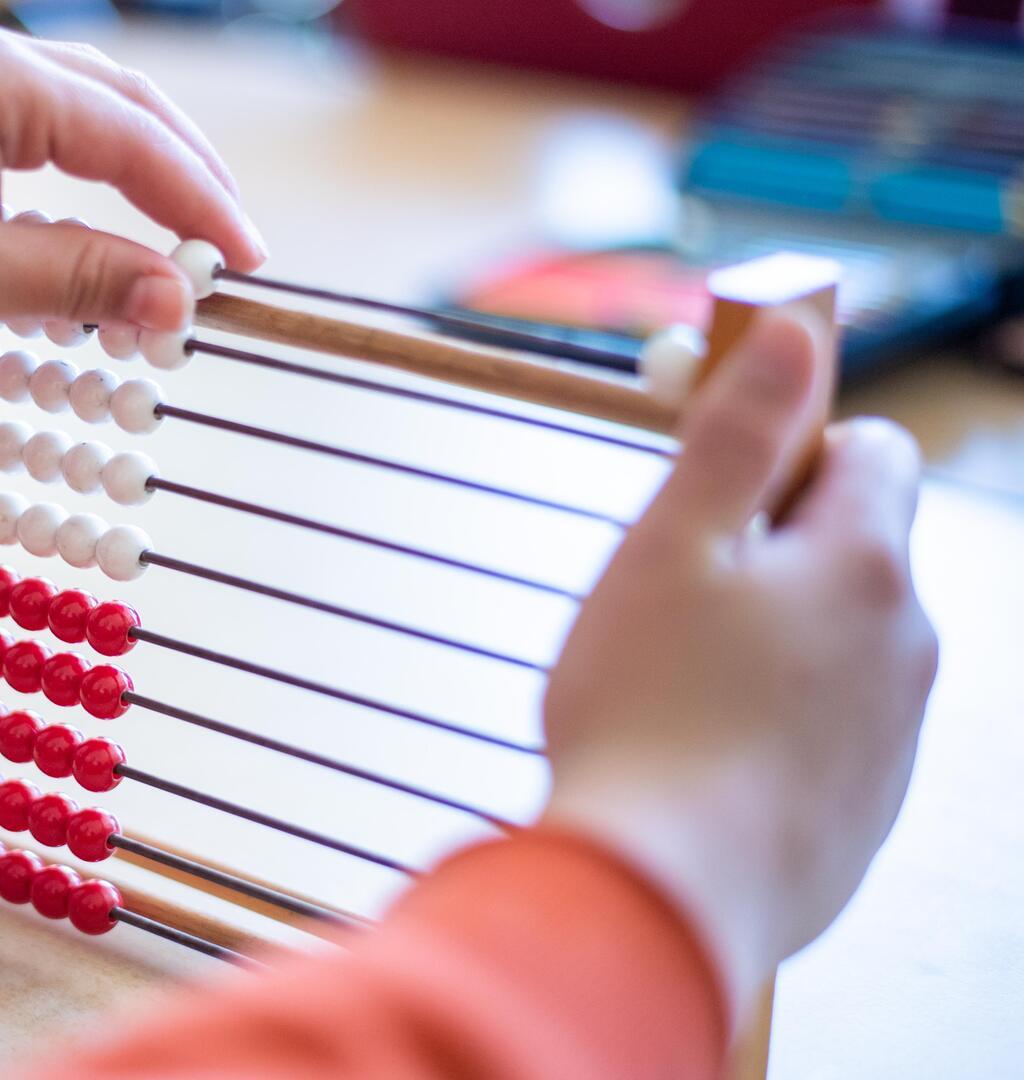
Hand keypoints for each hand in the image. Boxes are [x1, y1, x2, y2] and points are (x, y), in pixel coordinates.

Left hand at [0, 13, 264, 395]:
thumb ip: (83, 279)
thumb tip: (180, 302)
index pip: (135, 139)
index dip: (202, 206)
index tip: (250, 265)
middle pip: (117, 105)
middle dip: (179, 178)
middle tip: (227, 251)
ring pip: (70, 114)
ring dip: (123, 177)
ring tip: (168, 246)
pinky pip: (18, 129)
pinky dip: (63, 179)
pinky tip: (78, 230)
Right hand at [542, 312, 937, 1017]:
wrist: (663, 897)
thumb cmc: (649, 712)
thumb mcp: (672, 545)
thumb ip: (738, 433)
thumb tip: (792, 330)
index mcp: (863, 564)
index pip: (870, 450)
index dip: (793, 445)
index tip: (718, 478)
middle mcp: (904, 644)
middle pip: (852, 550)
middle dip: (770, 551)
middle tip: (670, 593)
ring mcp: (890, 736)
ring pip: (836, 645)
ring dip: (767, 641)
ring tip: (668, 688)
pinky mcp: (863, 810)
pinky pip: (823, 731)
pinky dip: (769, 725)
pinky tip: (694, 756)